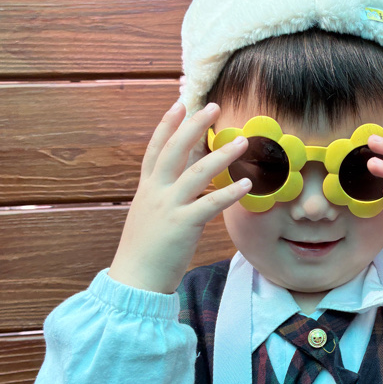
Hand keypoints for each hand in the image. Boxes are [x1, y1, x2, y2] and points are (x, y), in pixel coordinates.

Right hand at [108, 101, 250, 293]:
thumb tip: (183, 182)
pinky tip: (248, 183)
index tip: (180, 104)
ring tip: (244, 142)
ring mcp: (169, 207)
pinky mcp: (183, 226)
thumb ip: (164, 196)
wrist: (134, 279)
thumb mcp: (149, 215)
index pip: (156, 149)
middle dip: (194, 126)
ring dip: (222, 155)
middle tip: (213, 107)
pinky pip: (210, 204)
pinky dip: (229, 192)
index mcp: (147, 189)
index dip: (167, 125)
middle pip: (175, 150)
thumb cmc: (145, 251)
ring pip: (197, 173)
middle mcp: (156, 192)